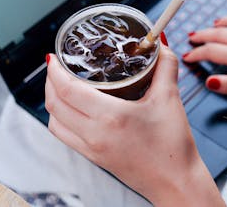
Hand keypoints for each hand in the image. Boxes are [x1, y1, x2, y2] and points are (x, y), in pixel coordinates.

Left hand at [45, 45, 224, 205]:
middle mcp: (95, 134)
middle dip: (50, 81)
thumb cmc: (173, 147)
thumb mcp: (170, 98)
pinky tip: (72, 109)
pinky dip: (60, 118)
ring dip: (52, 100)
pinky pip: (65, 136)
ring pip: (55, 122)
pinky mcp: (94, 158)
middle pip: (55, 104)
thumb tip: (160, 44)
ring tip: (60, 84)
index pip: (67, 90)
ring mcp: (91, 149)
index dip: (55, 70)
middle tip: (56, 65)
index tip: (54, 57)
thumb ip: (165, 66)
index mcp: (110, 117)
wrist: (176, 183)